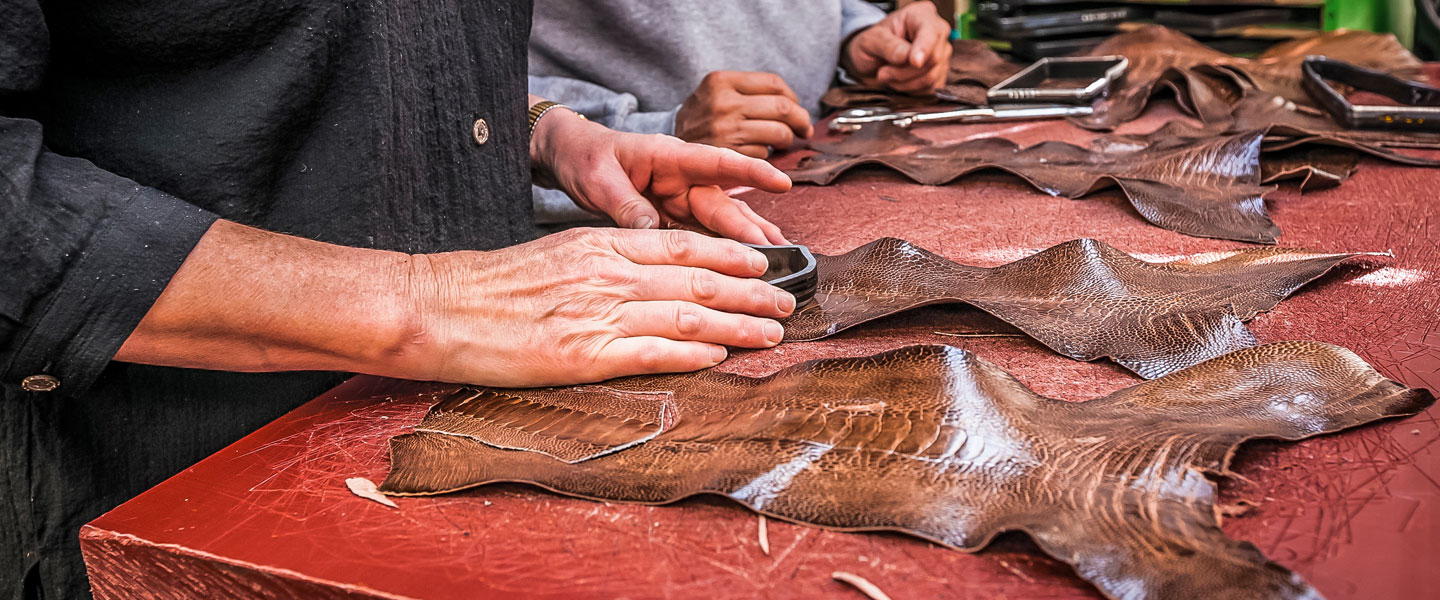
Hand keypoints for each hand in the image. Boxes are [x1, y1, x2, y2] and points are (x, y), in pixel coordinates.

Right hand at [399, 228, 794, 385]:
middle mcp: (608, 273)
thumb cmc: (492, 285)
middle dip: (751, 291)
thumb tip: (646, 273)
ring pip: (688, 314)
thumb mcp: (556, 253)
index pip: (682, 244)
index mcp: (601, 245)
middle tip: (786, 302)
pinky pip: (653, 352)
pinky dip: (693, 353)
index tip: (763, 263)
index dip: (730, 254)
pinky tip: (720, 356)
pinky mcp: (584, 354)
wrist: (440, 307)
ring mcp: (598, 313)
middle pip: (698, 278)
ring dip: (738, 324)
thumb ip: (604, 260)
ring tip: (770, 332)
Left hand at [532, 102, 789, 244]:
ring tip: (777, 261)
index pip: (717, 162)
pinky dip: (721, 251)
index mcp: (669, 157)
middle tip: (779, 252)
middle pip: (722, 203)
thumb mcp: (599, 179)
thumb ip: (626, 204)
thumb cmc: (585, 158)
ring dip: (746, 241)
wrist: (570, 158)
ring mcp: (679, 199)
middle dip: (751, 227)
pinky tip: (742, 269)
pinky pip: (701, 236)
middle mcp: (682, 178)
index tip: (781, 183)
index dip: (751, 171)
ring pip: (719, 222)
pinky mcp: (672, 218)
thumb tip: (652, 232)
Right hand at [675, 71, 813, 157]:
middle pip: (782, 108)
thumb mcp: (715, 92)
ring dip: (787, 140)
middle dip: (800, 120)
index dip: (793, 98)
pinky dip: (766, 156)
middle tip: (803, 129)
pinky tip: (757, 153)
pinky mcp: (728, 156)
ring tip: (781, 142)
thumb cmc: (702, 120)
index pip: (775, 84)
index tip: (796, 109)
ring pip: (778, 133)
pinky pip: (764, 155)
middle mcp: (723, 104)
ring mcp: (725, 131)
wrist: (666, 149)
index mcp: (720, 81)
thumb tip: (794, 106)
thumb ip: (749, 92)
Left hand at [842, 1, 952, 94]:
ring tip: (886, 76)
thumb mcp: (871, 40)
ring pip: (932, 76)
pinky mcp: (939, 73)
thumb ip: (889, 46)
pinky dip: (911, 90)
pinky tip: (898, 82)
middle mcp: (936, 32)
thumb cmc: (872, 44)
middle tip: (882, 73)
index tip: (914, 62)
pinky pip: (931, 87)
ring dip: (905, 83)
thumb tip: (907, 57)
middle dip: (905, 71)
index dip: (924, 49)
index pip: (932, 32)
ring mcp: (940, 53)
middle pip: (933, 58)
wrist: (871, 60)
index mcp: (921, 15)